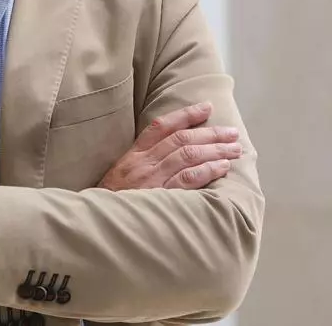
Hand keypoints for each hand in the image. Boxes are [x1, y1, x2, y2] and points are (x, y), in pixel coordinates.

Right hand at [97, 101, 241, 190]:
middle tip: (233, 133)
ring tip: (234, 150)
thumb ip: (144, 162)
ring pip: (188, 155)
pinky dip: (207, 170)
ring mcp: (151, 179)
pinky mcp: (159, 197)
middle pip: (181, 139)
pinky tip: (222, 167)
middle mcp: (143, 163)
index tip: (207, 107)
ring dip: (215, 150)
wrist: (97, 224)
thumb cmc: (112, 202)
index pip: (162, 126)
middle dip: (211, 133)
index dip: (186, 114)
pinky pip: (187, 179)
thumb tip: (173, 152)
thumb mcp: (122, 175)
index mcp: (134, 155)